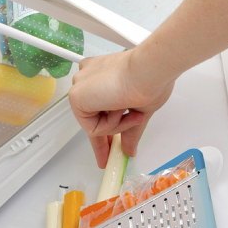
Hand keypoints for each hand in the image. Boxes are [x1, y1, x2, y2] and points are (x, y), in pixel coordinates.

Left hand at [68, 49, 174, 167]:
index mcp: (102, 75)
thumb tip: (130, 148)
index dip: (104, 129)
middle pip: (92, 118)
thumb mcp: (140, 110)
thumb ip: (129, 129)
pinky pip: (91, 127)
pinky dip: (109, 125)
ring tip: (132, 112)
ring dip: (117, 125)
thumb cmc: (151, 79)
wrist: (150, 69)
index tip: (108, 148)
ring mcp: (81, 86)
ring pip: (94, 124)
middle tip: (109, 157)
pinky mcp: (76, 97)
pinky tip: (119, 109)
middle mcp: (88, 79)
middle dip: (105, 139)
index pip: (97, 108)